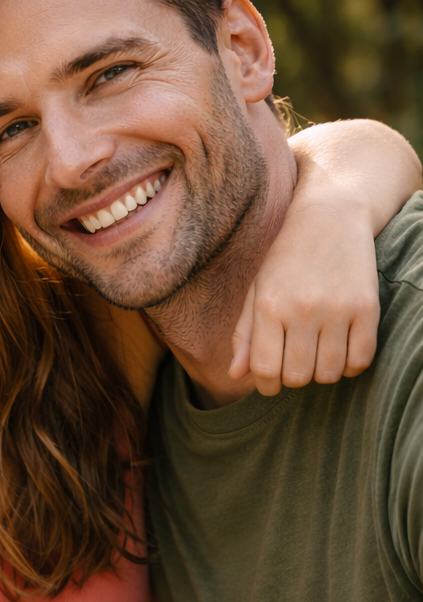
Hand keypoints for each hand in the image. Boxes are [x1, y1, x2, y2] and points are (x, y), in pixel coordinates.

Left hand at [229, 196, 378, 394]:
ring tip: (318, 352)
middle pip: (298, 377)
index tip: (271, 380)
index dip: (266, 385)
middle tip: (296, 360)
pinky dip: (351, 365)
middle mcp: (302, 309)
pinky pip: (361, 359)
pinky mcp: (367, 307)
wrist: (331, 216)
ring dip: (322, 372)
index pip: (265, 369)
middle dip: (294, 378)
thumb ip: (245, 334)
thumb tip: (235, 375)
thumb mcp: (257, 289)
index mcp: (269, 305)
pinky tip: (342, 349)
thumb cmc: (287, 257)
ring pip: (329, 373)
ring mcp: (337, 309)